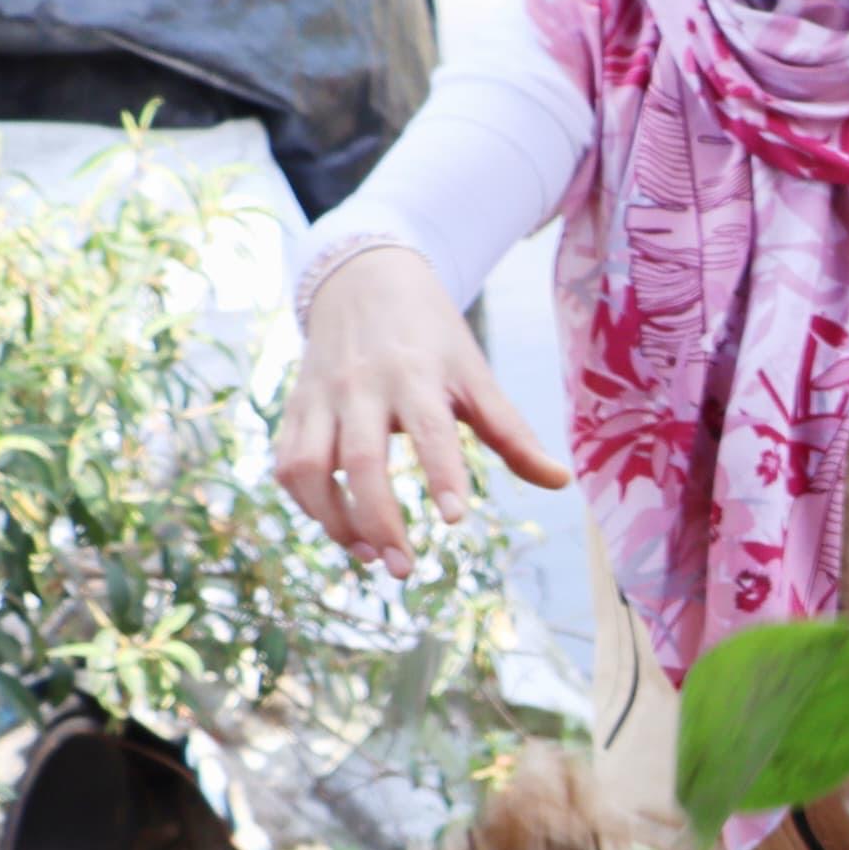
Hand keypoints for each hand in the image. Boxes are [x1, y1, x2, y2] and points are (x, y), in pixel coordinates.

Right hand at [272, 246, 567, 577]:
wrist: (362, 280)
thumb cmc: (431, 336)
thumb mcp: (475, 374)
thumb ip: (512, 433)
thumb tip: (561, 482)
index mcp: (415, 374)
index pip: (429, 430)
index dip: (442, 473)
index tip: (454, 520)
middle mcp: (361, 386)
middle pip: (360, 459)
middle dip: (379, 519)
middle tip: (405, 569)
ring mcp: (320, 397)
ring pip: (308, 467)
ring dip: (334, 520)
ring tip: (370, 555)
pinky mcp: (294, 408)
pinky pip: (287, 464)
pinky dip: (306, 503)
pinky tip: (340, 527)